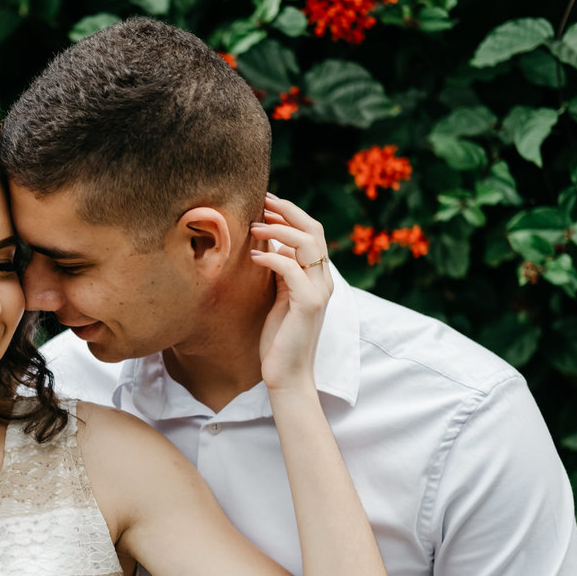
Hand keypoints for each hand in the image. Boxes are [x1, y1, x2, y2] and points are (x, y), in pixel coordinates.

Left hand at [248, 193, 333, 391]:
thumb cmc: (279, 339)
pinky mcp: (309, 305)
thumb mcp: (278, 298)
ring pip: (308, 244)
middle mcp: (323, 280)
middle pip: (314, 230)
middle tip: (261, 200)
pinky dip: (272, 258)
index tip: (265, 201)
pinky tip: (254, 257)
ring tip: (254, 226)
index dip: (291, 213)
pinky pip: (292, 270)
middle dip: (288, 211)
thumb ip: (279, 273)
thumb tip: (268, 246)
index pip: (312, 232)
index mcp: (317, 277)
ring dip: (279, 230)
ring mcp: (319, 292)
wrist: (288, 375)